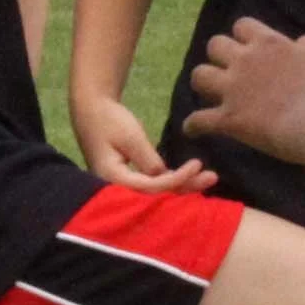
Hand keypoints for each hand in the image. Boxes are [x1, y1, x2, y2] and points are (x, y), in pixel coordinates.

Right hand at [73, 96, 214, 194]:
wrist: (91, 109)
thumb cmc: (107, 119)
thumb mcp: (130, 136)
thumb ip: (147, 159)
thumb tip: (165, 177)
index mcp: (112, 179)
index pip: (150, 187)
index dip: (176, 179)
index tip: (197, 165)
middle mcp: (117, 188)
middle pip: (156, 195)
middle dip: (186, 187)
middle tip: (212, 177)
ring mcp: (124, 184)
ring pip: (158, 190)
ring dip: (184, 184)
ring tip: (210, 177)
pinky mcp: (132, 177)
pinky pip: (155, 184)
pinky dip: (174, 180)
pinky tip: (193, 177)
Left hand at [182, 18, 304, 165]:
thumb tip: (300, 42)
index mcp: (269, 44)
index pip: (242, 25)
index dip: (243, 37)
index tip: (248, 48)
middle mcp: (245, 61)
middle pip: (215, 45)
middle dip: (219, 56)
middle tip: (229, 70)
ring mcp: (233, 90)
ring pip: (198, 76)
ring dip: (203, 83)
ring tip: (209, 93)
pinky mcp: (228, 119)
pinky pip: (198, 119)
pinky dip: (192, 125)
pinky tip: (192, 129)